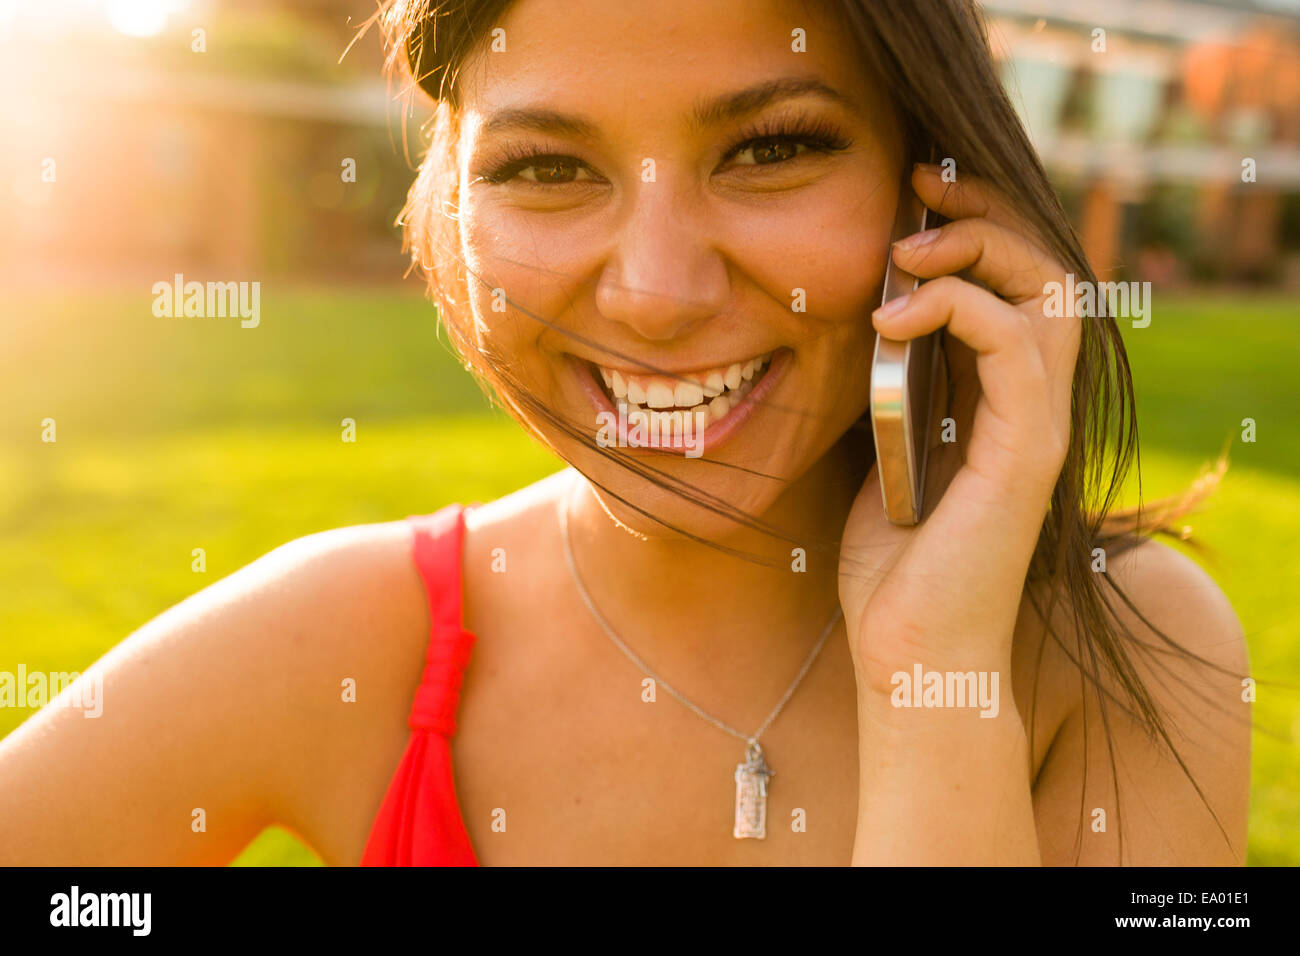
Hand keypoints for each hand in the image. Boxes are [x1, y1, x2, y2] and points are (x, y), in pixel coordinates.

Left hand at [838, 162, 1080, 715]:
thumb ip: (885, 387)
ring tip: (905, 253)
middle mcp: (1030, 404)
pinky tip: (892, 317)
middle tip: (918, 191)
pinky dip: (958, 309)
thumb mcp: (875, 450)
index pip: (1014, 283)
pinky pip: (1017, 346)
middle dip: (984, 215)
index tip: (910, 196)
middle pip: (1046, 268)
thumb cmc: (889, 563)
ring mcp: (1036, 426)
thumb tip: (850, 318)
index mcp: (995, 398)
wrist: (909, 650)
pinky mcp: (1027, 453)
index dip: (973, 226)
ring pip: (1049, 292)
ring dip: (978, 251)